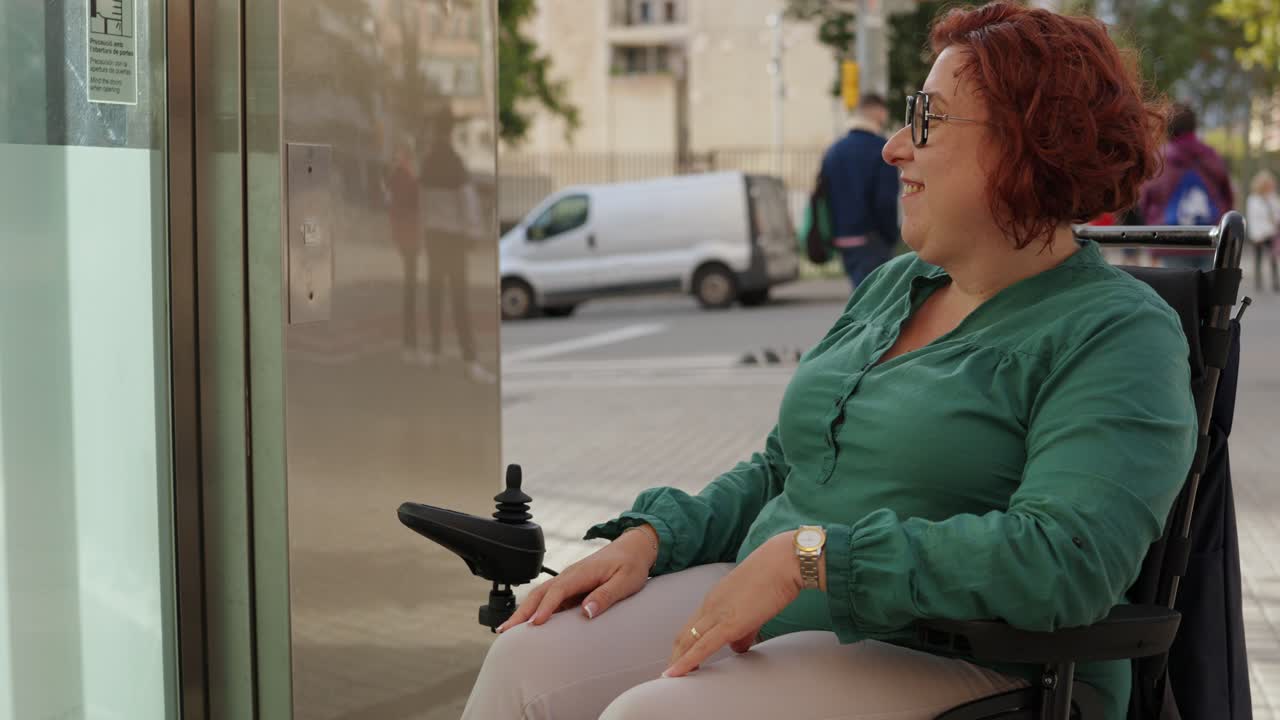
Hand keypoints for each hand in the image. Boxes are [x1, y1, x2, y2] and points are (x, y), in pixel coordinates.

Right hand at [496, 525, 658, 631]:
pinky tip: (528, 623)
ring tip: (508, 629)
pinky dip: (535, 609)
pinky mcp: (571, 586)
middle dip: (521, 611)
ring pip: (540, 595)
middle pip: (540, 593)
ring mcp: (569, 580)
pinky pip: (549, 598)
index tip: (534, 624)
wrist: (634, 548)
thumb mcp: (626, 582)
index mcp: (581, 573)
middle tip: (505, 630)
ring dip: (524, 611)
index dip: (545, 608)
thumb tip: (586, 612)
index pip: (558, 591)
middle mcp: (570, 575)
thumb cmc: (631, 565)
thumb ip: (606, 596)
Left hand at [664, 531, 808, 676]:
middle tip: (670, 677)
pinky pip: (702, 647)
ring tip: (669, 681)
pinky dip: (686, 662)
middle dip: (675, 657)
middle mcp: (710, 605)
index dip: (683, 646)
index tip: (678, 662)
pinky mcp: (729, 623)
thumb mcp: (755, 607)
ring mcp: (717, 613)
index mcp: (714, 599)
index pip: (691, 627)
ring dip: (677, 662)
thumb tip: (738, 647)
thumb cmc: (775, 579)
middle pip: (683, 636)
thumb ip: (745, 629)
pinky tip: (675, 674)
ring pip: (687, 642)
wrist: (784, 562)